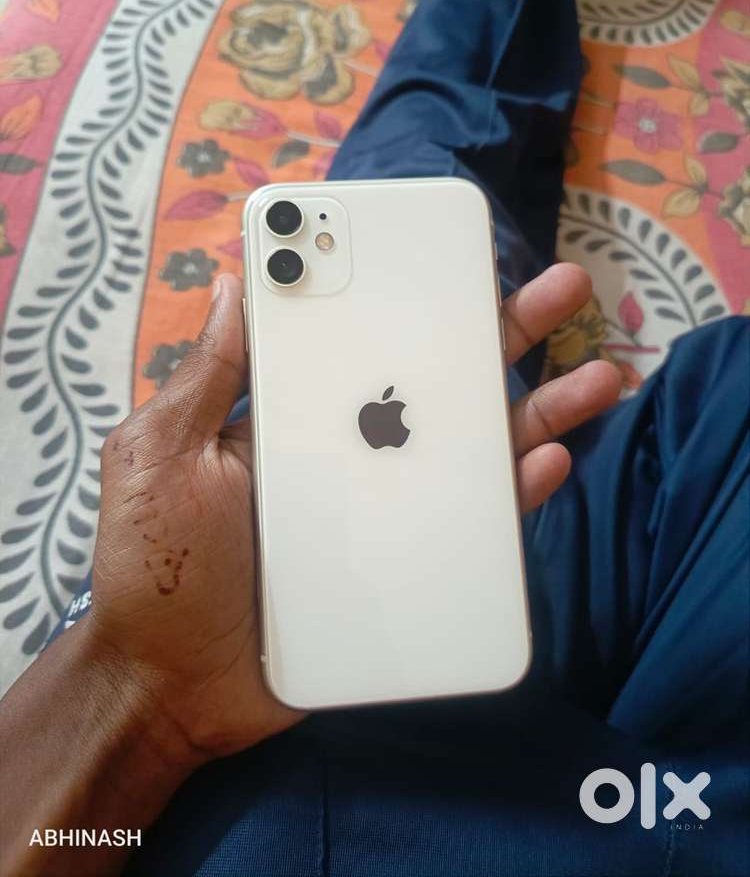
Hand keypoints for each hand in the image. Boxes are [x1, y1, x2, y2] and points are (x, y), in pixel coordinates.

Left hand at [87, 265, 618, 769]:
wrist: (176, 688)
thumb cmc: (155, 567)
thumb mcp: (163, 457)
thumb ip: (203, 377)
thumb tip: (233, 279)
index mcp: (294, 412)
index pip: (359, 340)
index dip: (404, 296)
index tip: (445, 253)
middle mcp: (351, 449)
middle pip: (435, 381)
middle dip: (501, 333)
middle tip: (564, 288)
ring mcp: (384, 506)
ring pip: (471, 446)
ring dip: (539, 409)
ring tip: (597, 376)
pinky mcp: (407, 562)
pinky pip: (471, 522)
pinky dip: (514, 491)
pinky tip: (550, 459)